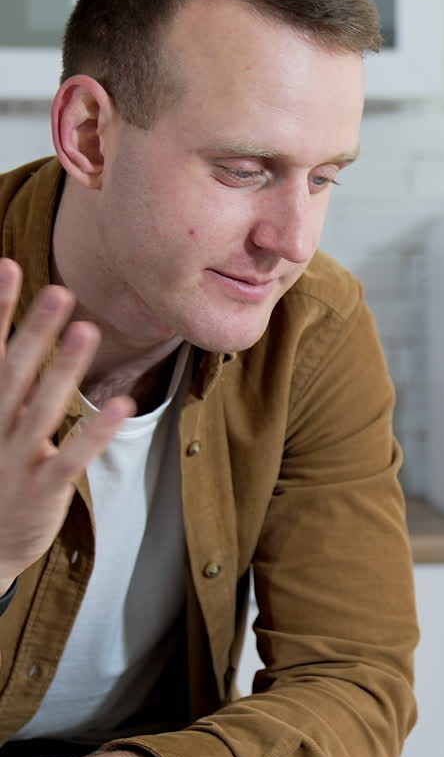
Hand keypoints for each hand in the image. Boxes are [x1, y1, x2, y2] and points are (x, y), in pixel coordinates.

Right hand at [0, 258, 132, 593]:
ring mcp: (15, 459)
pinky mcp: (42, 490)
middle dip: (34, 330)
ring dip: (63, 370)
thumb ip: (9, 381)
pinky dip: (94, 433)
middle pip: (12, 371)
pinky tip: (119, 407)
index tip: (9, 265)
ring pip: (41, 408)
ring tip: (86, 331)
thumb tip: (23, 338)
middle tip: (58, 290)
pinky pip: (70, 458)